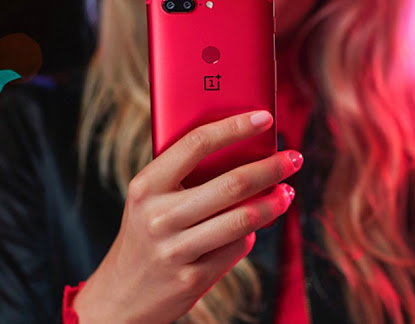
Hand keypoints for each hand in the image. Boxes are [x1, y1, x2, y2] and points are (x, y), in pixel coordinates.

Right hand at [73, 110, 301, 323]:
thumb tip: (243, 150)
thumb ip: (183, 175)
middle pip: (232, 183)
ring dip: (274, 203)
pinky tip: (255, 225)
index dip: (234, 127)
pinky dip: (251, 233)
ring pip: (242, 220)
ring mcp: (176, 250)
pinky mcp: (193, 278)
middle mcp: (159, 216)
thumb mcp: (149, 199)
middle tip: (293, 158)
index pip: (196, 144)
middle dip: (271, 168)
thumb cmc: (144, 233)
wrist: (121, 296)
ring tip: (287, 192)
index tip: (264, 118)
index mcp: (146, 186)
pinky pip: (237, 247)